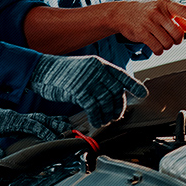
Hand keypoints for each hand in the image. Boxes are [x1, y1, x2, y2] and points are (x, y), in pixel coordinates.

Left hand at [0, 97, 71, 159]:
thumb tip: (0, 158)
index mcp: (12, 120)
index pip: (33, 125)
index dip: (45, 131)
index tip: (56, 138)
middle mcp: (16, 117)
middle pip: (40, 119)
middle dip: (54, 123)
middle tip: (69, 128)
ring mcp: (14, 118)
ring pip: (37, 118)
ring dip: (50, 121)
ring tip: (64, 124)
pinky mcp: (11, 120)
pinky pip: (30, 121)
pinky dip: (41, 123)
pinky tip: (46, 127)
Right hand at [29, 54, 147, 126]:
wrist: (42, 70)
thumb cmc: (62, 73)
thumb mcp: (84, 70)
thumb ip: (99, 79)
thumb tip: (112, 95)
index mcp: (100, 64)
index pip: (122, 75)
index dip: (134, 85)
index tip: (143, 94)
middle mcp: (97, 70)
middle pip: (115, 92)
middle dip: (118, 107)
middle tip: (115, 116)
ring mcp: (88, 79)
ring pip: (106, 101)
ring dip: (107, 114)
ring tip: (105, 120)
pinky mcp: (79, 90)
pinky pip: (93, 107)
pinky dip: (96, 116)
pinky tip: (95, 121)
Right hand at [113, 0, 185, 54]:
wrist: (122, 13)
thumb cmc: (145, 11)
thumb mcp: (161, 9)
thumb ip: (178, 18)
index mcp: (165, 4)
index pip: (182, 10)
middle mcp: (157, 12)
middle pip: (177, 33)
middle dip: (177, 39)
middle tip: (172, 38)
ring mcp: (149, 23)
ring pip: (168, 43)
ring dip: (167, 45)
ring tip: (160, 39)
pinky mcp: (141, 34)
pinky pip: (157, 48)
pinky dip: (158, 50)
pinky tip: (155, 44)